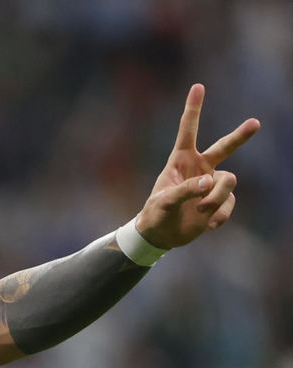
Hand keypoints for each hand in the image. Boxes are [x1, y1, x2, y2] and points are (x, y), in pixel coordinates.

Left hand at [134, 85, 259, 248]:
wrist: (162, 235)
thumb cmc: (156, 213)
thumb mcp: (164, 201)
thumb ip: (184, 190)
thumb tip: (208, 183)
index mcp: (180, 161)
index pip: (188, 131)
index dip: (193, 109)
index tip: (198, 86)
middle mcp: (199, 168)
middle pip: (224, 148)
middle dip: (240, 136)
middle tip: (255, 123)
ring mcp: (211, 184)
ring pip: (228, 181)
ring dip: (216, 197)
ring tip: (201, 210)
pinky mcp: (219, 201)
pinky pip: (229, 203)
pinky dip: (220, 214)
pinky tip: (209, 225)